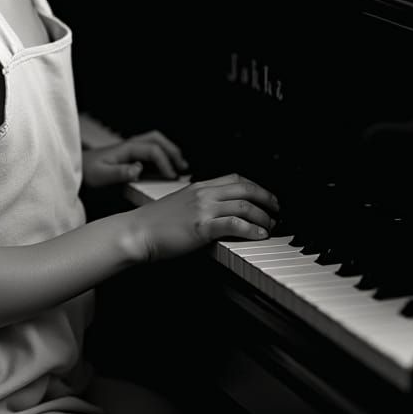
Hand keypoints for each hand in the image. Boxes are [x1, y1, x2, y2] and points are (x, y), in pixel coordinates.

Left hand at [82, 130, 188, 188]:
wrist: (75, 171)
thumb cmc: (86, 173)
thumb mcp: (100, 176)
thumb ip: (119, 173)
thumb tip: (139, 169)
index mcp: (125, 148)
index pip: (153, 150)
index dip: (165, 162)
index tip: (172, 176)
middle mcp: (129, 146)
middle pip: (157, 140)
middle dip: (172, 151)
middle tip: (182, 166)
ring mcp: (129, 151)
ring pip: (155, 143)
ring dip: (169, 151)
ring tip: (180, 166)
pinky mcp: (128, 158)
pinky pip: (149, 152)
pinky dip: (161, 158)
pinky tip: (165, 170)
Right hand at [126, 174, 279, 261]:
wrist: (135, 232)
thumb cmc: (153, 223)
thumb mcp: (179, 204)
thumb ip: (197, 204)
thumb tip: (215, 212)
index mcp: (198, 186)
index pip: (235, 178)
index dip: (255, 186)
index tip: (265, 196)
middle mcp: (203, 193)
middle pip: (245, 188)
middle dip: (266, 198)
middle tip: (277, 210)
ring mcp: (203, 209)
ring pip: (244, 205)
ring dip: (263, 216)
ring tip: (271, 226)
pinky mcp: (202, 227)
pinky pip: (234, 224)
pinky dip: (252, 230)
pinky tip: (260, 235)